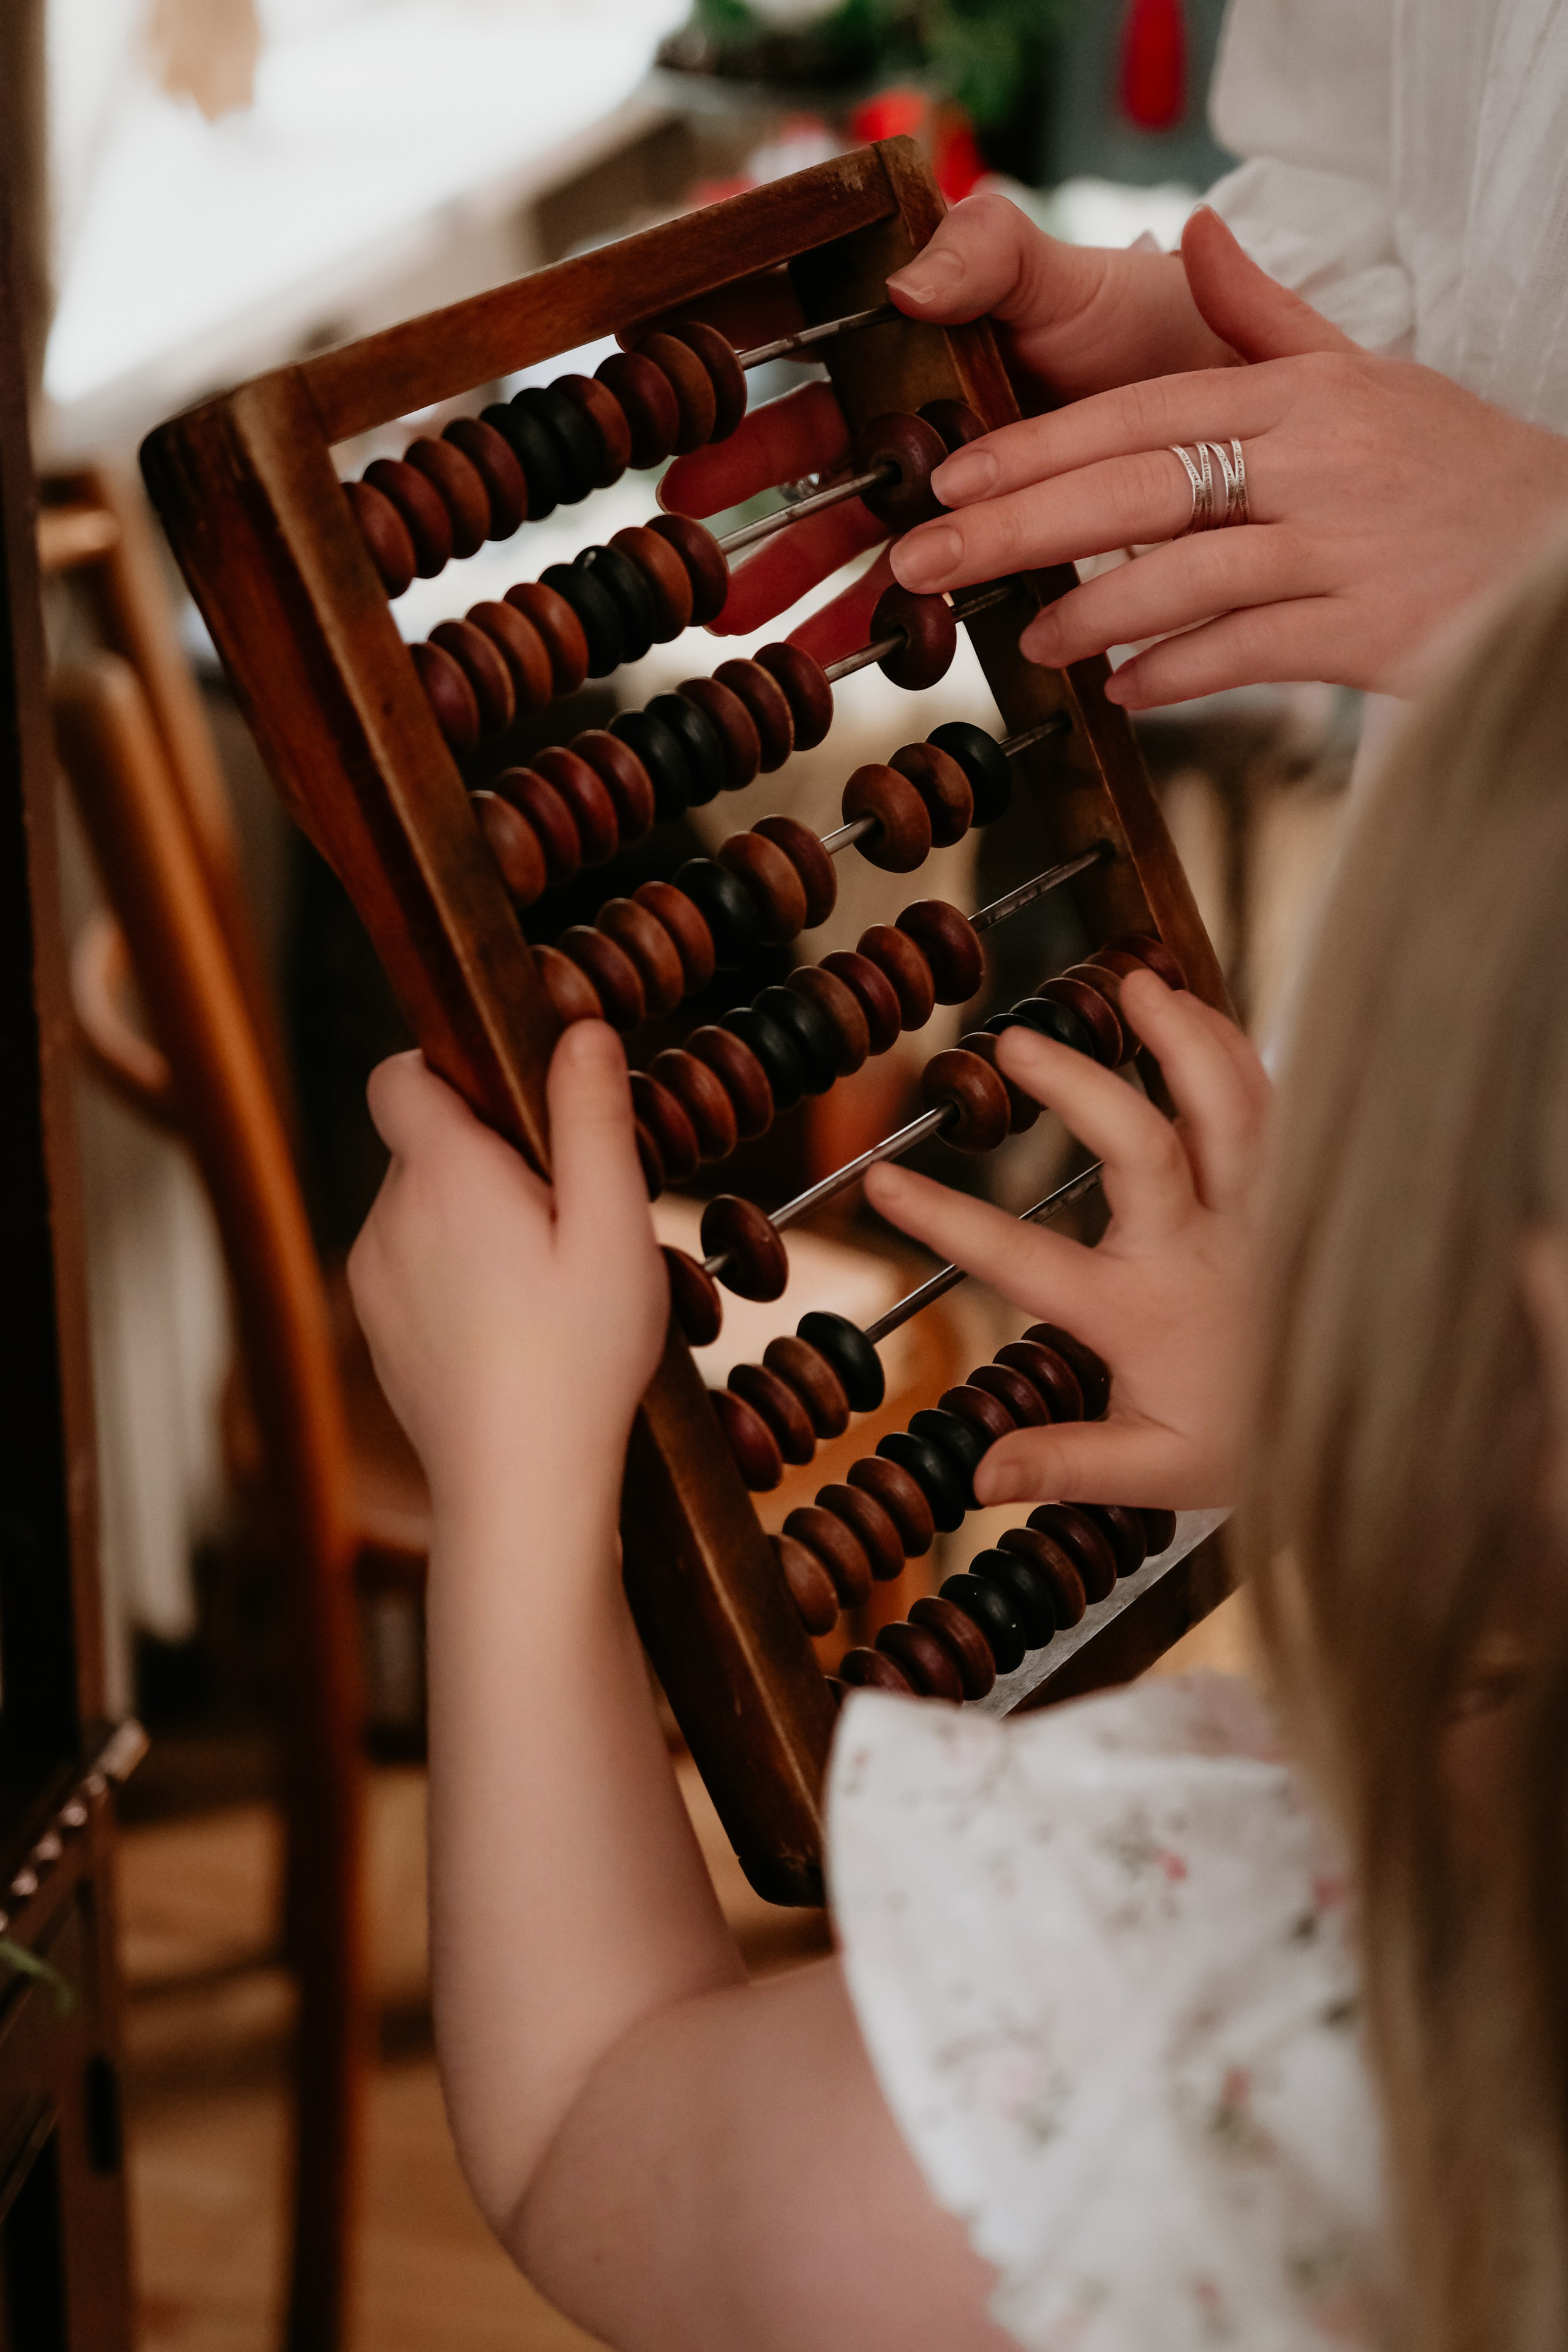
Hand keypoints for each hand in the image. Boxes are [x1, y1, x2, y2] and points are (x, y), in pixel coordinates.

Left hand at [348, 1022, 667, 1511]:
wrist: (519, 1488)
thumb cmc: (579, 1360)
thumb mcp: (613, 1228)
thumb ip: (592, 1119)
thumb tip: (582, 1029)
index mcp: (443, 1176)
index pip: (402, 1075)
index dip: (451, 1068)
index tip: (519, 1104)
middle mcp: (389, 1218)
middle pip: (426, 1144)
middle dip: (490, 1156)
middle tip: (568, 1215)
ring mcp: (374, 1279)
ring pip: (423, 1209)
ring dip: (475, 1219)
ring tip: (549, 1280)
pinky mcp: (381, 1331)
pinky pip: (415, 1268)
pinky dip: (458, 1276)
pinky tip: (518, 1327)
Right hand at [658, 191, 1223, 657]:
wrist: (1230, 391)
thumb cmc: (1141, 316)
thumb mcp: (1062, 270)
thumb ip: (986, 253)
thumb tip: (908, 282)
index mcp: (914, 347)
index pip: (805, 365)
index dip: (742, 404)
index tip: (690, 444)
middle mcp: (918, 424)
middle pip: (812, 468)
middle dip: (752, 516)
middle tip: (697, 562)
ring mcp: (951, 496)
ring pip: (855, 545)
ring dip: (799, 593)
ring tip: (749, 636)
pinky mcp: (994, 555)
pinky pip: (926, 598)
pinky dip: (882, 631)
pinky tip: (839, 665)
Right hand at [863, 971, 1269, 1508]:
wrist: (1365, 1429)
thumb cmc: (1246, 1443)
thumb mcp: (1154, 1473)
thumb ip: (1065, 1463)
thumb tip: (977, 1477)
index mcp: (1144, 1312)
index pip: (1025, 1262)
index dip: (947, 1221)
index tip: (884, 1182)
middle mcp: (1201, 1249)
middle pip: (1143, 1147)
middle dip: (1077, 1086)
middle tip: (1015, 1043)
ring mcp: (1256, 1209)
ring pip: (1230, 1105)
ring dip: (1183, 1036)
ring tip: (1133, 983)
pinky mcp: (1293, 1186)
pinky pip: (1270, 1102)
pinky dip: (1233, 1046)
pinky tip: (1194, 1008)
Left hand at [891, 207, 1567, 706]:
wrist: (1564, 547)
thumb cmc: (1451, 468)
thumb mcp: (1364, 375)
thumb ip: (1267, 315)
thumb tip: (1195, 236)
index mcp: (1299, 395)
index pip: (1140, 414)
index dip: (1036, 447)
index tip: (953, 480)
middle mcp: (1314, 462)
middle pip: (1135, 491)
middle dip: (1016, 529)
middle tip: (928, 563)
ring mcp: (1338, 548)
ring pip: (1182, 578)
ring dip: (1091, 614)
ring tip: (1033, 641)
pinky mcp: (1364, 630)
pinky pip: (1244, 654)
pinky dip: (1176, 675)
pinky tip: (1124, 691)